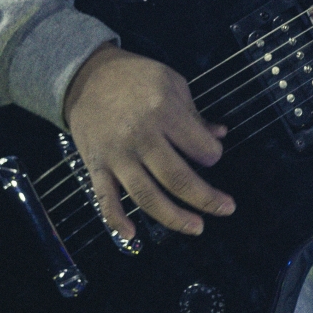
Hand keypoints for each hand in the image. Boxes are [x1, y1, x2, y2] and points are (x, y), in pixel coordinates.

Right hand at [62, 43, 233, 241]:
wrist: (86, 76)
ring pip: (146, 195)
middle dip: (205, 197)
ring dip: (173, 216)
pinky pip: (105, 198)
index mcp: (163, 112)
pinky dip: (116, 220)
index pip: (199, 147)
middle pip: (176, 177)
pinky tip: (133, 235)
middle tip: (226, 208)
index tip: (214, 156)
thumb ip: (195, 115)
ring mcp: (116, 156)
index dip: (213, 155)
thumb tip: (220, 135)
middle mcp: (140, 137)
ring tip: (196, 227)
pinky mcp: (96, 166)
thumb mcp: (173, 84)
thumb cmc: (136, 77)